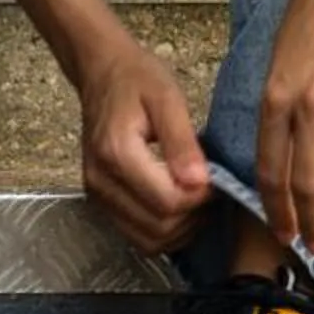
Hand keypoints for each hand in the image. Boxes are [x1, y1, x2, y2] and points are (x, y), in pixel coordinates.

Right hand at [75, 38, 211, 253]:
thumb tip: (200, 183)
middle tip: (211, 188)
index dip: (201, 198)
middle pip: (160, 227)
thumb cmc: (137, 79)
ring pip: (149, 240)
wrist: (102, 73)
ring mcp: (97, 195)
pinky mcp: (100, 201)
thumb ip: (182, 142)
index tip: (216, 177)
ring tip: (196, 196)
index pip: (169, 202)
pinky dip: (164, 230)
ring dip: (181, 228)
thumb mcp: (167, 98)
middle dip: (194, 215)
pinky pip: (138, 236)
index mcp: (117, 153)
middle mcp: (101, 181)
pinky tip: (178, 203)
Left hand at [256, 0, 313, 255]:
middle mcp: (309, 102)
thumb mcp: (278, 60)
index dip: (275, 206)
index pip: (271, 166)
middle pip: (306, 180)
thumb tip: (283, 157)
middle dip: (308, 221)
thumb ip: (281, 108)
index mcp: (275, 94)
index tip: (281, 230)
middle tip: (313, 247)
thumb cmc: (312, 13)